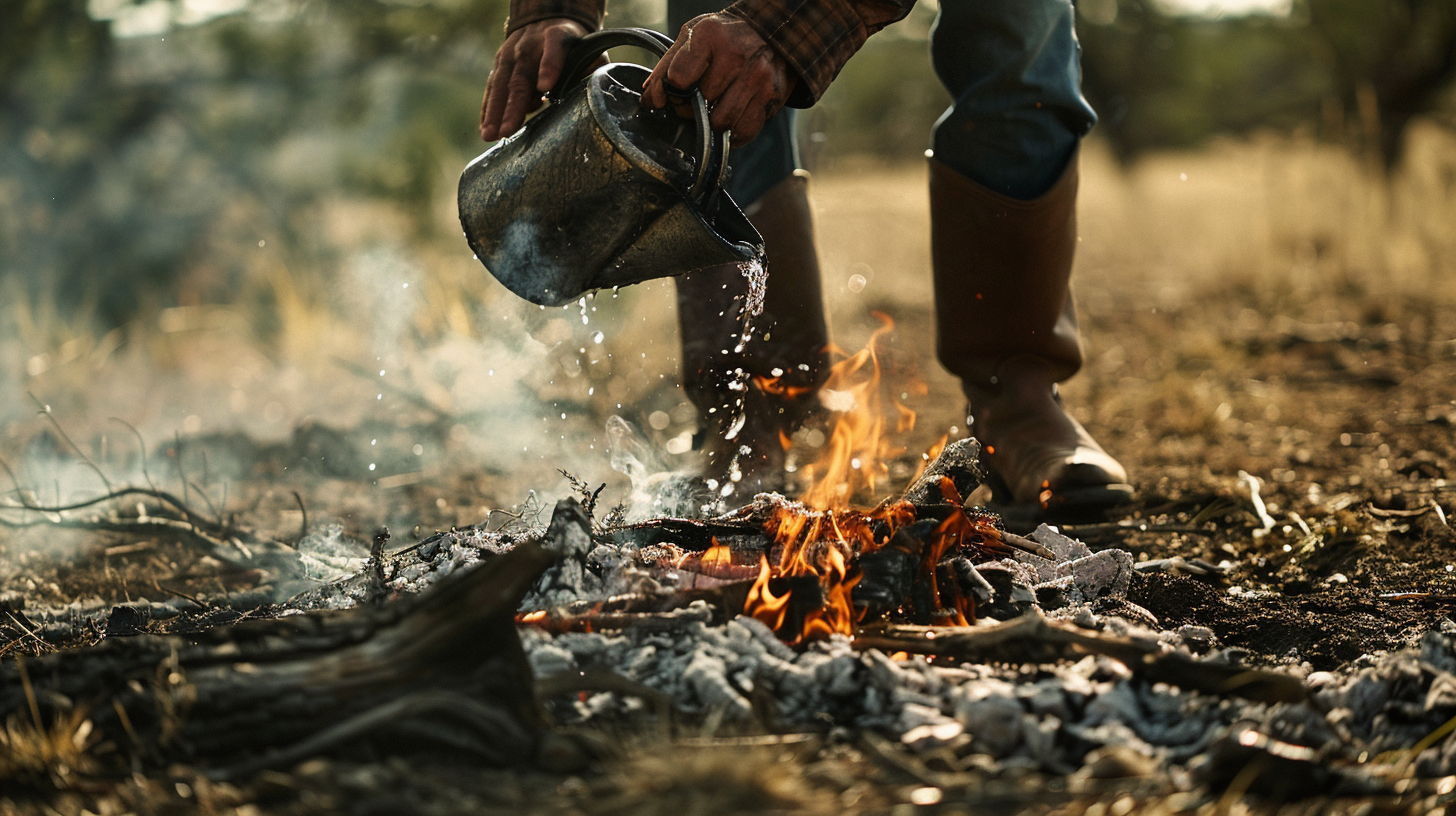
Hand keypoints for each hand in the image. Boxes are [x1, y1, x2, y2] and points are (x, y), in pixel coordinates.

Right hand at [480, 18, 591, 140]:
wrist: (546, 20)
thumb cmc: (573, 45)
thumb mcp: (589, 50)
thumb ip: (593, 70)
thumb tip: (599, 99)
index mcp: (557, 37)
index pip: (554, 49)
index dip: (549, 66)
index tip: (545, 87)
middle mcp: (530, 45)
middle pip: (521, 77)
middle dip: (514, 105)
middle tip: (507, 130)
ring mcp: (511, 54)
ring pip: (501, 84)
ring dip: (495, 111)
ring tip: (490, 135)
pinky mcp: (500, 62)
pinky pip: (492, 87)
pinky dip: (487, 107)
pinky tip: (485, 127)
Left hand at [642, 14, 795, 143]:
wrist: (772, 31)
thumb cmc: (727, 36)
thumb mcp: (694, 37)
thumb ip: (667, 66)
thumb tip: (651, 100)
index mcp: (710, 37)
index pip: (678, 79)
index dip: (673, 92)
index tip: (677, 91)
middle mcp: (735, 56)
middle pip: (700, 106)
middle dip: (693, 109)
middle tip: (698, 100)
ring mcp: (756, 78)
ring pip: (721, 123)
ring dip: (713, 123)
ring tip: (716, 107)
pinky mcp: (770, 97)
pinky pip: (743, 131)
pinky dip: (733, 132)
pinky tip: (732, 117)